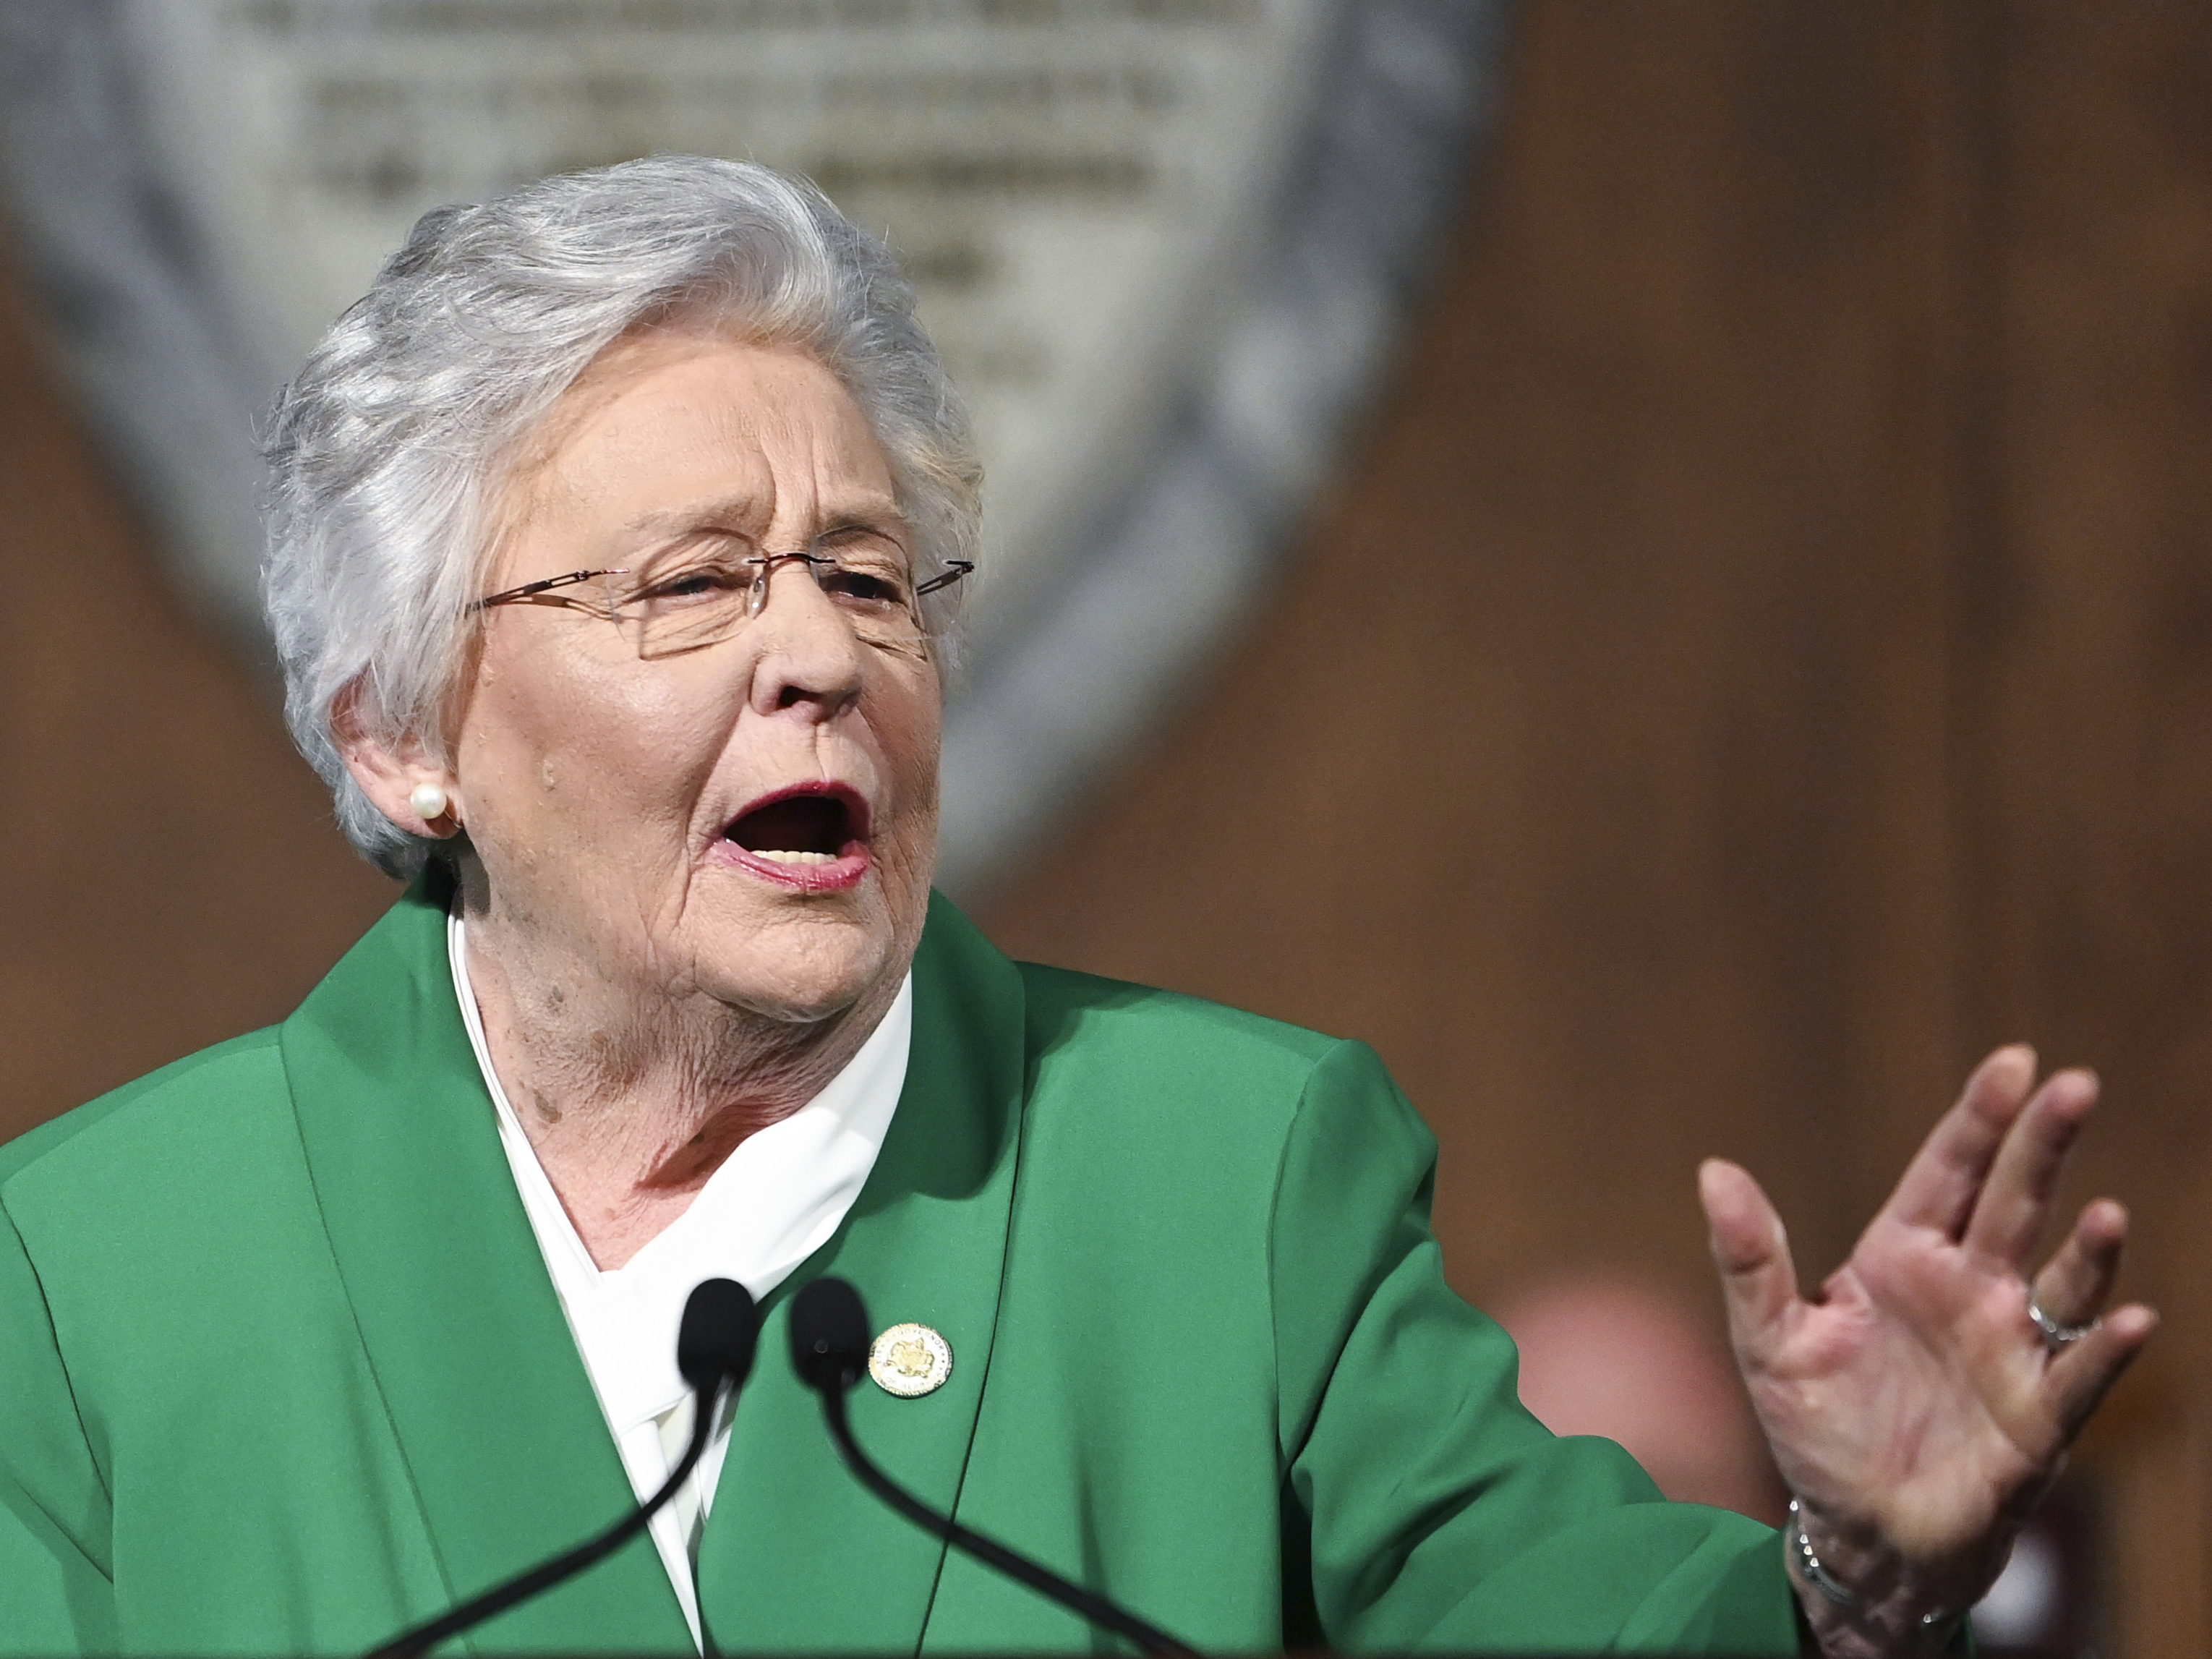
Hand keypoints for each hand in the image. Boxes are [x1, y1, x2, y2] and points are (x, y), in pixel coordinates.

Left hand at [1699, 1046, 2155, 1653]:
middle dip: (2042, 1145)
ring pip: (2058, 1281)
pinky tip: (2129, 1321)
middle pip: (2012, 1202)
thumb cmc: (1817, 1427)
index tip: (2015, 1061)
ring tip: (2106, 1211)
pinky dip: (2105, 1349)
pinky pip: (2078, 1376)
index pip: (1947, 1171)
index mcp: (1901, 1257)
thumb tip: (1714, 1170)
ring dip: (2088, 1250)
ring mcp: (2009, 1348)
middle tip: (2076, 1084)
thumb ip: (1749, 1257)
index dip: (1980, 1118)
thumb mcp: (1768, 1340)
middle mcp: (1967, 1290)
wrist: (1859, 1529)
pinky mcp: (2036, 1418)